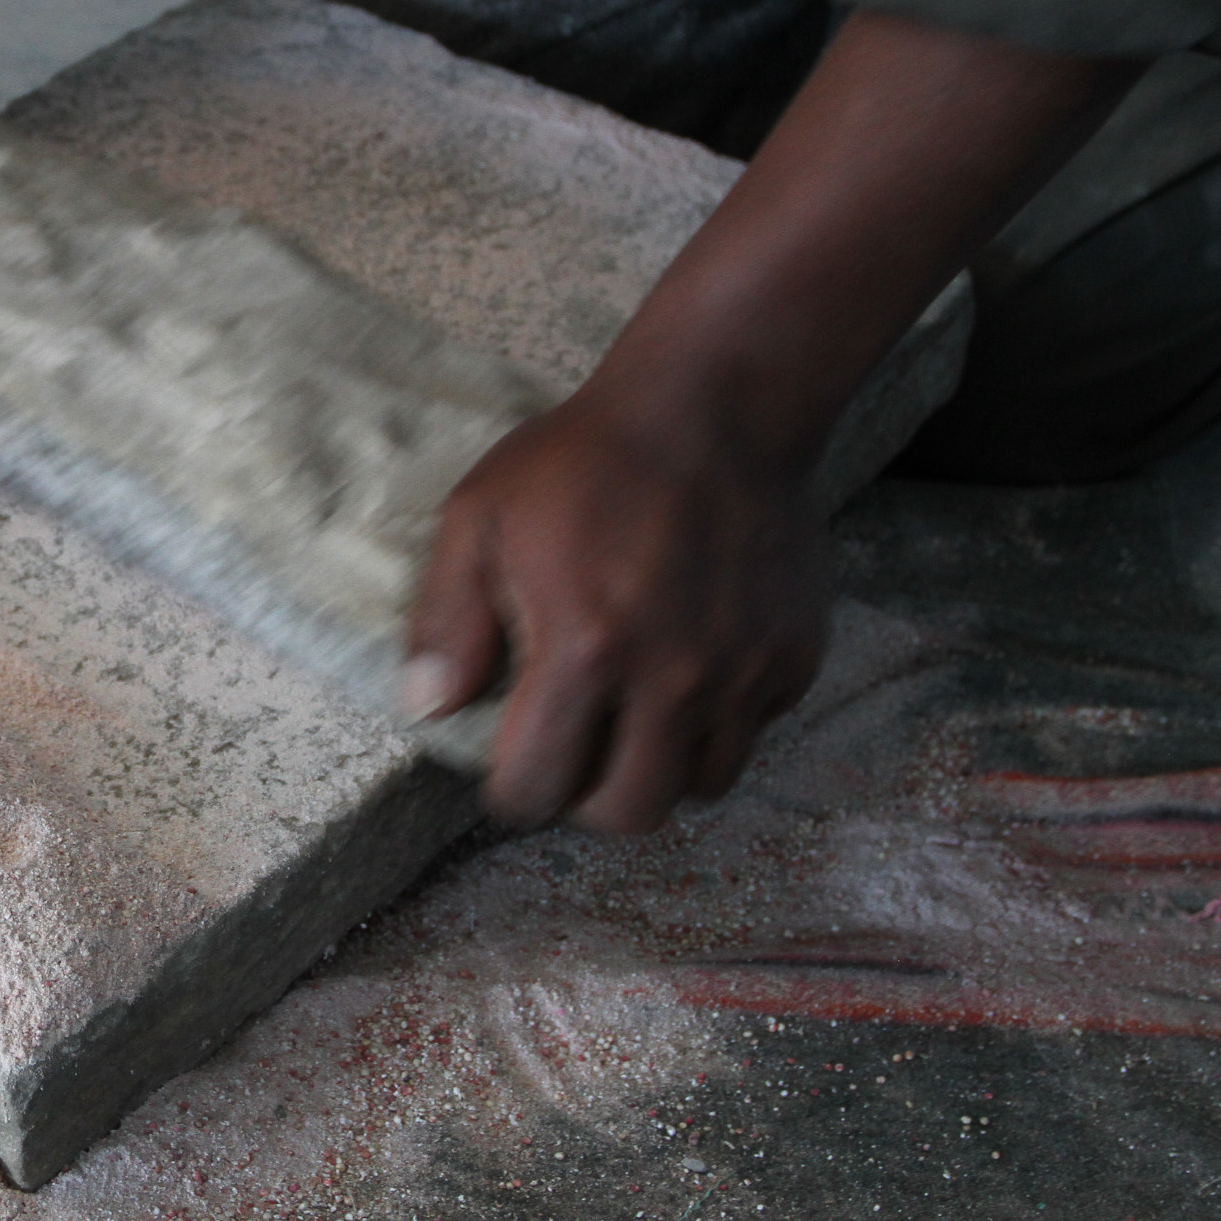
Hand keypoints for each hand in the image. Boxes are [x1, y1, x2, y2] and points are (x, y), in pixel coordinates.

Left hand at [400, 387, 830, 832]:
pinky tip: (685, 672)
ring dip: (657, 769)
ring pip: (700, 786)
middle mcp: (673, 676)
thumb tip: (427, 708)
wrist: (714, 407)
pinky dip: (715, 725)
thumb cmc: (582, 462)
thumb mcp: (478, 518)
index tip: (511, 775)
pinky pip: (751, 733)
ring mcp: (742, 670)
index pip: (539, 786)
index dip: (513, 795)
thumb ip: (443, 621)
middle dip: (587, 800)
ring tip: (630, 721)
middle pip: (631, 812)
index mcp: (585, 649)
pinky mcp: (793, 655)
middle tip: (573, 756)